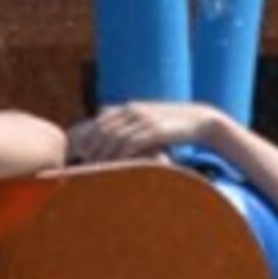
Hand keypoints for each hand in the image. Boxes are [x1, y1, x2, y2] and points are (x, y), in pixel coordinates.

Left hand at [66, 99, 220, 164]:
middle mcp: (132, 111)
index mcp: (128, 108)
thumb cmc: (171, 124)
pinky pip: (130, 143)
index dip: (86, 137)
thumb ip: (128, 122)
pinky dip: (119, 155)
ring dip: (101, 154)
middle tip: (81, 165)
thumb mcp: (148, 121)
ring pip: (113, 137)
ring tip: (93, 170)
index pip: (99, 122)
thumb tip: (104, 118)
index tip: (77, 154)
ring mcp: (143, 119)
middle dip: (89, 147)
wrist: (200, 120)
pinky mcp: (154, 130)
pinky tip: (113, 167)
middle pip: (101, 129)